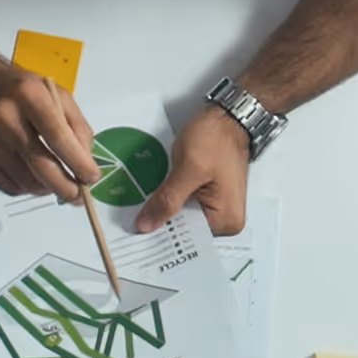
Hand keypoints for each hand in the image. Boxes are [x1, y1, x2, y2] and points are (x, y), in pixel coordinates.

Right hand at [0, 53, 98, 199]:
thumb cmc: (13, 89)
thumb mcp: (51, 92)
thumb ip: (75, 124)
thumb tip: (86, 161)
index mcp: (27, 95)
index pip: (58, 136)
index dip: (78, 162)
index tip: (92, 177)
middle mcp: (3, 118)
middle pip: (41, 165)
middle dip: (66, 187)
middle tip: (79, 196)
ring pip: (26, 181)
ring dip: (47, 187)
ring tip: (55, 180)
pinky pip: (9, 186)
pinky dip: (26, 187)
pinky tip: (30, 174)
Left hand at [135, 105, 250, 235]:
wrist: (229, 117)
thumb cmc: (216, 139)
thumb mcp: (188, 169)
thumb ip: (167, 200)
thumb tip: (145, 226)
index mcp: (225, 222)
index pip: (186, 240)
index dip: (159, 237)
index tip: (132, 238)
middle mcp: (225, 221)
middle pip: (184, 231)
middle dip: (159, 224)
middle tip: (128, 225)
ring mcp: (217, 208)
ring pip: (181, 217)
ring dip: (162, 211)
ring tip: (135, 213)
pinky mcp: (209, 196)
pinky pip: (185, 205)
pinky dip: (169, 201)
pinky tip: (152, 200)